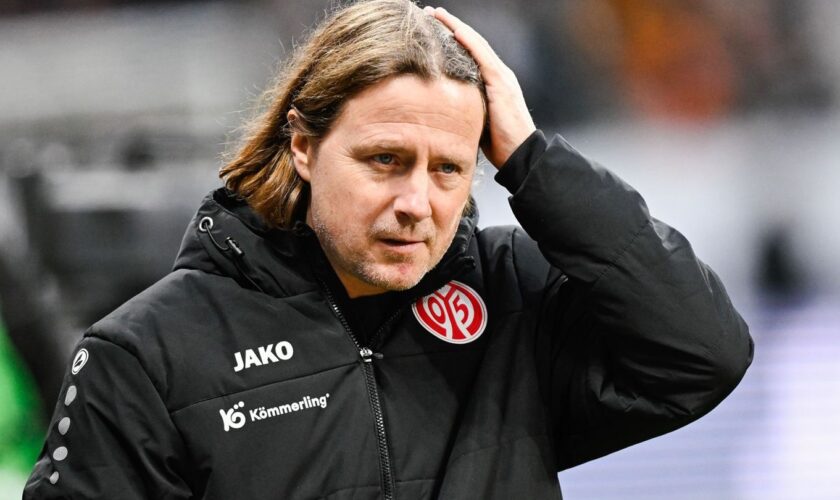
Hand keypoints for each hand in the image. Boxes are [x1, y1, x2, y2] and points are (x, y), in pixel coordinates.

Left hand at [426, 6, 535, 168]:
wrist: (521, 156)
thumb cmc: (499, 145)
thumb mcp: (476, 121)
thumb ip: (463, 108)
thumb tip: (439, 108)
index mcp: (492, 82)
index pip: (470, 52)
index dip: (451, 37)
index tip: (432, 25)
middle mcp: (499, 75)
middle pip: (471, 42)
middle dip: (450, 25)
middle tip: (429, 12)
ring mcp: (502, 77)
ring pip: (476, 44)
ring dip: (456, 27)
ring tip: (436, 14)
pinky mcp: (502, 85)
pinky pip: (483, 58)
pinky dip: (469, 43)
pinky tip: (455, 31)